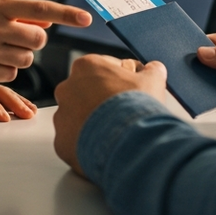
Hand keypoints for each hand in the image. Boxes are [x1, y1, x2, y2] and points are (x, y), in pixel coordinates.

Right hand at [0, 0, 91, 81]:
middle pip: (38, 42)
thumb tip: (45, 23)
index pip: (40, 9)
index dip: (66, 14)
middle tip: (20, 37)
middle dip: (35, 42)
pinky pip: (10, 75)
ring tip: (0, 47)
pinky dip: (7, 69)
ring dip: (20, 56)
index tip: (87, 18)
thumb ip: (15, 13)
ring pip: (26, 61)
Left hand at [53, 55, 166, 176]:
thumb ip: (151, 70)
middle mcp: (67, 88)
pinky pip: (74, 142)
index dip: (121, 78)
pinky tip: (105, 147)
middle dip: (103, 101)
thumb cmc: (138, 108)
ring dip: (93, 123)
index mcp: (85, 67)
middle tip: (124, 113)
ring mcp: (61, 117)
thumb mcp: (153, 80)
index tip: (131, 89)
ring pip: (78, 118)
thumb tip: (154, 69)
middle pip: (87, 92)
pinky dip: (87, 145)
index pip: (104, 67)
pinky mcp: (62, 143)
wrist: (131, 144)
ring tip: (115, 133)